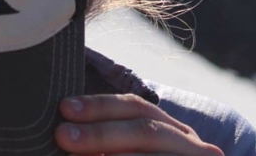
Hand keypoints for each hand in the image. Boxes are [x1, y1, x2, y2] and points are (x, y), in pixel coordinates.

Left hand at [56, 94, 223, 155]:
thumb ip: (110, 142)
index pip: (136, 107)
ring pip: (151, 152)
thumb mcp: (132, 151)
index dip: (100, 105)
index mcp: (172, 132)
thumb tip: (64, 130)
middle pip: (145, 130)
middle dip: (100, 132)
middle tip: (62, 135)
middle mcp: (192, 146)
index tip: (64, 108)